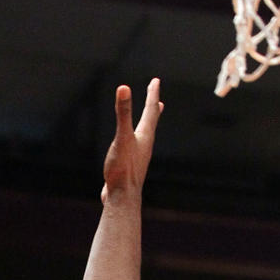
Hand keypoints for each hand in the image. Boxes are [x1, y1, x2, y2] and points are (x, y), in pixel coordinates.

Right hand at [100, 79, 162, 204]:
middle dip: (153, 109)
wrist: (122, 198)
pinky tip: (130, 148)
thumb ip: (123, 113)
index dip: (152, 94)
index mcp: (145, 135)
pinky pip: (135, 149)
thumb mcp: (122, 137)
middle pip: (151, 123)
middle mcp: (145, 145)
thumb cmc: (123, 169)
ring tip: (147, 122)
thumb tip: (124, 88)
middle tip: (157, 100)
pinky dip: (135, 142)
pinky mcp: (129, 167)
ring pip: (144, 137)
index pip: (150, 110)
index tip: (155, 81)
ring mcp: (138, 157)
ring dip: (146, 126)